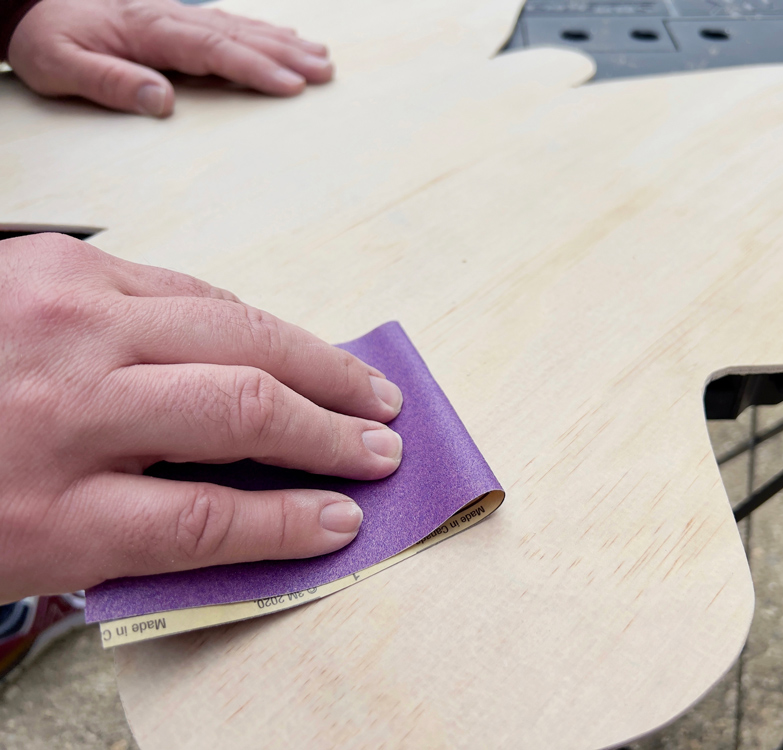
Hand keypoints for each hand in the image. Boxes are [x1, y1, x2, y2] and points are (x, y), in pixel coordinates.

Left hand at [0, 234, 402, 602]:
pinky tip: (286, 349)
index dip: (291, 522)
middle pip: (239, 405)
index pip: (206, 519)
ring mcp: (63, 314)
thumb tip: (281, 513)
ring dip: (316, 362)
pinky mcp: (64, 263)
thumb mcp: (39, 552)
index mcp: (38, 507)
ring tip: (363, 389)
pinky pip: (193, 290)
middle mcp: (59, 397)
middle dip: (329, 427)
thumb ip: (155, 536)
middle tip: (384, 443)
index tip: (346, 518)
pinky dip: (251, 323)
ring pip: (234, 329)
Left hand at [7, 0, 333, 116]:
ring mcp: (176, 15)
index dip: (255, 68)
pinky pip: (229, 24)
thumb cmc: (45, 39)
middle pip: (239, 36)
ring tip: (323, 57)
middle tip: (326, 71)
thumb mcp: (60, 66)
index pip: (212, 50)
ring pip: (240, 27)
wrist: (27, 4)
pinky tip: (285, 39)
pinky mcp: (176, 19)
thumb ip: (111, 83)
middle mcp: (170, 18)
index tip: (291, 85)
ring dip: (283, 42)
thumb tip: (164, 102)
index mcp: (148, 31)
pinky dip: (262, 32)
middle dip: (286, 54)